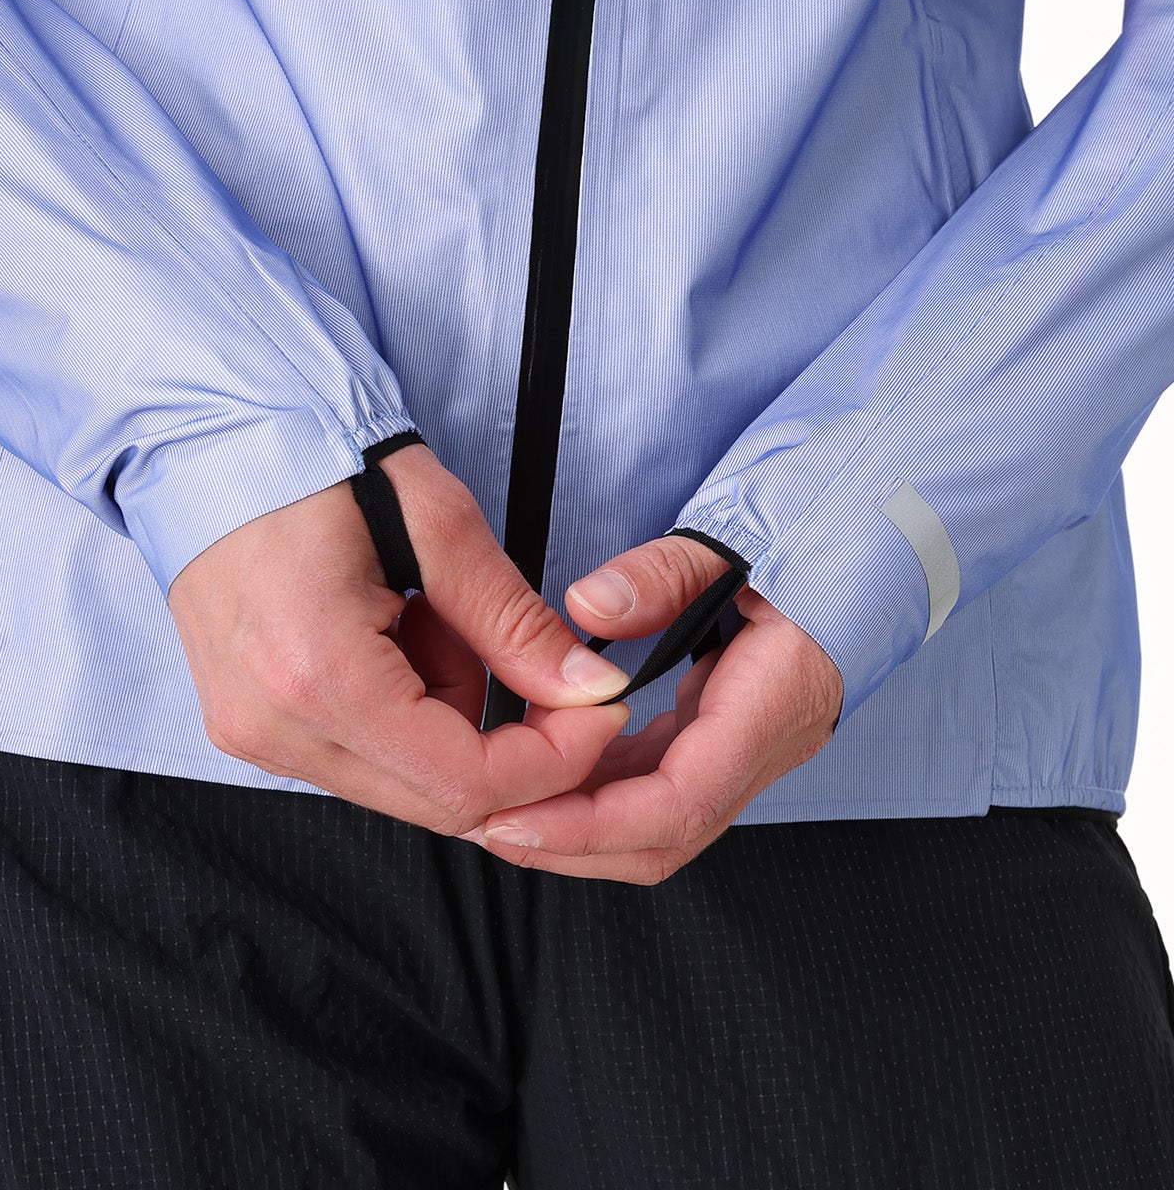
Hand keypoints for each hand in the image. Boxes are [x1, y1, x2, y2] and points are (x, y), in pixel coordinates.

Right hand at [166, 439, 634, 834]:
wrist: (210, 437)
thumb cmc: (313, 454)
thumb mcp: (437, 521)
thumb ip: (511, 620)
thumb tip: (585, 688)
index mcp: (317, 675)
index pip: (464, 783)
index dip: (554, 760)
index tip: (599, 709)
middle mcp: (272, 726)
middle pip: (435, 800)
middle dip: (504, 737)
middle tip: (522, 647)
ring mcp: (253, 732)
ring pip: (402, 779)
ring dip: (450, 712)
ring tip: (430, 613)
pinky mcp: (250, 724)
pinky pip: (359, 752)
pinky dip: (405, 705)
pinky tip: (393, 630)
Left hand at [458, 534, 844, 883]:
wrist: (883, 530)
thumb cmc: (827, 527)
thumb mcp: (739, 533)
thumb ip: (664, 573)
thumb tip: (589, 606)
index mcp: (776, 700)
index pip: (680, 803)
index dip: (592, 829)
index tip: (518, 821)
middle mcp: (770, 740)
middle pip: (665, 835)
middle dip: (574, 846)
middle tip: (489, 823)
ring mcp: (755, 740)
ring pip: (663, 818)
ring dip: (583, 822)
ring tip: (506, 798)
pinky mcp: (737, 727)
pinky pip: (666, 780)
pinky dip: (605, 785)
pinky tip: (554, 759)